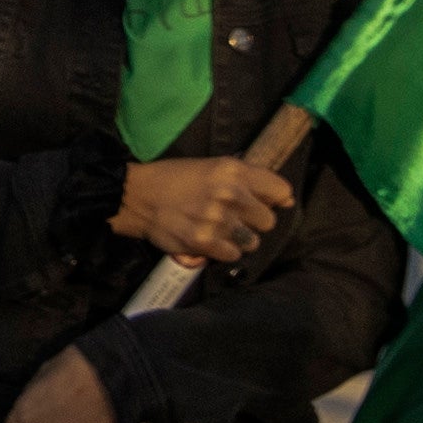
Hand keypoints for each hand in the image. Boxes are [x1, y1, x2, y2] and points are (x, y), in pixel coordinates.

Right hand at [113, 152, 298, 266]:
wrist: (135, 195)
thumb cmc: (174, 178)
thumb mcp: (212, 167)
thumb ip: (248, 180)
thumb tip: (287, 200)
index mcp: (234, 171)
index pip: (281, 191)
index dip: (273, 199)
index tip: (261, 202)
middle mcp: (231, 195)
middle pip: (268, 221)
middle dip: (252, 222)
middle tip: (232, 217)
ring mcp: (219, 221)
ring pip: (252, 242)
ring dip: (237, 239)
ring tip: (217, 229)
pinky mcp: (206, 243)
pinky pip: (233, 255)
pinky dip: (221, 251)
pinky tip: (206, 239)